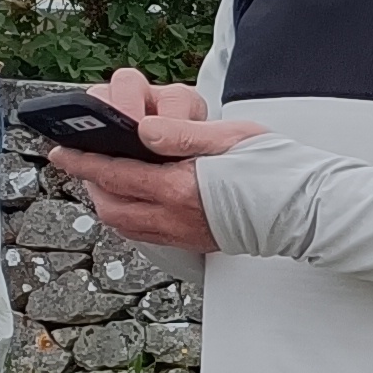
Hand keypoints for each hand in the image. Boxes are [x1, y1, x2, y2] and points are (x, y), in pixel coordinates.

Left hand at [45, 69, 259, 256]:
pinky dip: (131, 214)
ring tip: (107, 177)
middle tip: (83, 161)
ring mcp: (186, 234)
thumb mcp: (229, 136)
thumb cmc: (278, 171)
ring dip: (109, 200)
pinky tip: (137, 197)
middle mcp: (178, 217)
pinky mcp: (195, 242)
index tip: (64, 150)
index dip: (84, 161)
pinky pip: (147, 232)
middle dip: (91, 184)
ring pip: (126, 225)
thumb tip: (141, 130)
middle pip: (112, 207)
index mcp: (183, 188)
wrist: (308, 209)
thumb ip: (180, 134)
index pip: (116, 173)